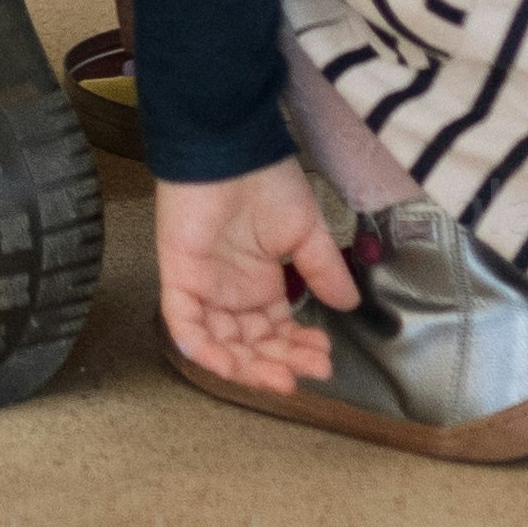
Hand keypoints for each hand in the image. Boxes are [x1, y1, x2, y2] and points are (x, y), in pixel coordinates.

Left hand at [154, 159, 364, 394]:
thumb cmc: (266, 181)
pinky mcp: (178, 280)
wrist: (231, 149)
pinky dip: (206, 351)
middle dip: (282, 364)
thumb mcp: (305, 231)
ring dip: (251, 367)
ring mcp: (203, 289)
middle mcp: (231, 293)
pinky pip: (184, 326)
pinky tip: (235, 366)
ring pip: (222, 345)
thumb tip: (349, 305)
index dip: (299, 350)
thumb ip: (322, 270)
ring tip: (284, 377)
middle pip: (253, 346)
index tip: (326, 358)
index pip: (277, 332)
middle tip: (311, 370)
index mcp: (259, 284)